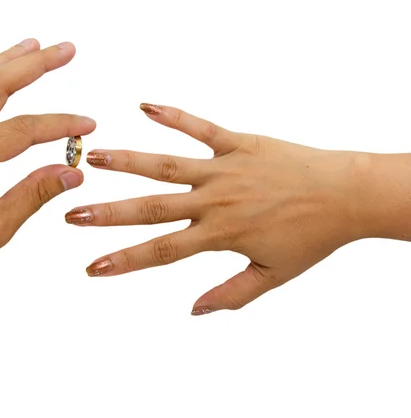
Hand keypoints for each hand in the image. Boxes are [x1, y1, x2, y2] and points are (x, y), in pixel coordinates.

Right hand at [65, 103, 363, 313]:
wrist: (346, 196)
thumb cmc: (311, 236)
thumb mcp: (272, 275)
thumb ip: (231, 295)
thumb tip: (193, 311)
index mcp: (220, 233)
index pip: (161, 250)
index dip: (124, 260)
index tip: (92, 267)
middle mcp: (214, 200)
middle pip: (151, 207)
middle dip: (108, 213)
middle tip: (71, 212)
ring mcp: (223, 168)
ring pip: (166, 164)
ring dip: (128, 161)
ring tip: (94, 156)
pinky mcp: (238, 142)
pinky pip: (201, 127)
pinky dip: (173, 115)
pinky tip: (145, 106)